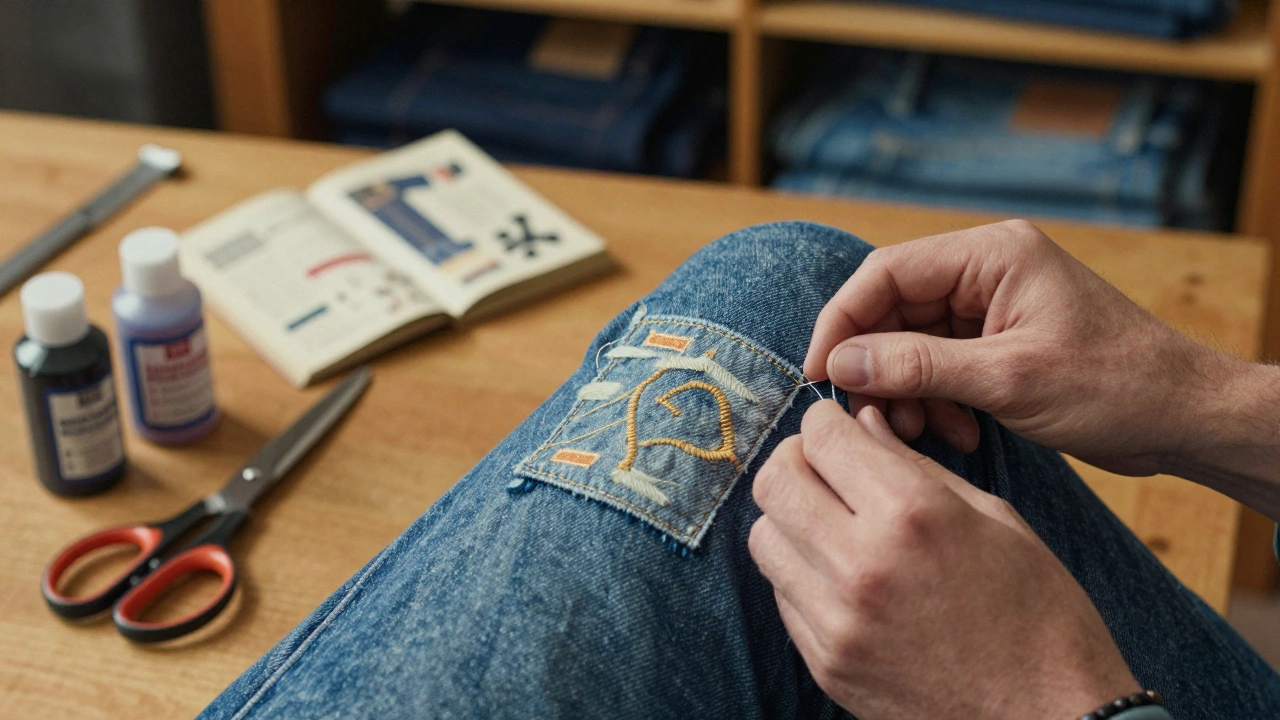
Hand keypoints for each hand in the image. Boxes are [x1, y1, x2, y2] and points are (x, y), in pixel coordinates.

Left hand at [749, 401, 1138, 718]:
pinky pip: (781, 594)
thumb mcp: (996, 519)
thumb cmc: (1040, 614)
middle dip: (795, 460)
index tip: (840, 429)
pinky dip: (800, 572)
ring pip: (764, 537)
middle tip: (826, 469)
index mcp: (911, 514)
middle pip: (774, 481)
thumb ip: (917, 468)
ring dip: (791, 518)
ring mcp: (836, 620)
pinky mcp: (825, 662)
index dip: (826, 421)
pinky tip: (842, 575)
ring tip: (832, 524)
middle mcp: (860, 564)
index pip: (820, 435)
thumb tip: (865, 424)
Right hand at [804, 219, 1229, 476]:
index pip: (887, 273)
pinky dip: (934, 401)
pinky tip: (954, 433)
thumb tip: (840, 362)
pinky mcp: (997, 344)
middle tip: (872, 417)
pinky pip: (938, 366)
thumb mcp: (1009, 379)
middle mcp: (987, 271)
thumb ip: (919, 365)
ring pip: (910, 343)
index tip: (819, 373)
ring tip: (921, 432)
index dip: (842, 322)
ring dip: (905, 391)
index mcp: (993, 254)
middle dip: (877, 367)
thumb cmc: (1116, 387)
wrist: (1184, 419)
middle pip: (893, 310)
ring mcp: (992, 308)